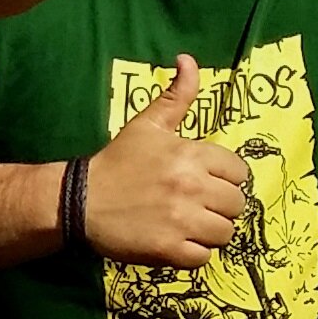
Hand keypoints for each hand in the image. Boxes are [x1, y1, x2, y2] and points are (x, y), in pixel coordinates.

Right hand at [79, 56, 250, 267]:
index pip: (238, 172)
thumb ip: (176, 96)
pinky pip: (204, 258)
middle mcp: (192, 186)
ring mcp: (182, 220)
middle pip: (237, 205)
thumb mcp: (146, 125)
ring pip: (225, 233)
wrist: (79, 200)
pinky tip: (175, 242)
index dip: (223, 178)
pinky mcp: (170, 250)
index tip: (203, 181)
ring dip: (208, 232)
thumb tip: (188, 60)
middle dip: (219, 206)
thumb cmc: (117, 162)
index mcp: (192, 154)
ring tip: (186, 225)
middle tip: (194, 205)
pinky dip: (192, 254)